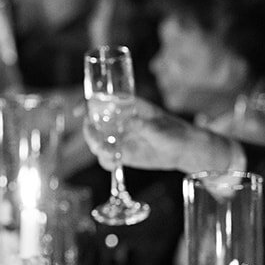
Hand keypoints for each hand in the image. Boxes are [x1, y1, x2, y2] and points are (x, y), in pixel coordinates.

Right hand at [83, 95, 235, 175]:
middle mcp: (120, 122)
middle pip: (94, 123)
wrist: (184, 150)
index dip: (88, 104)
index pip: (102, 101)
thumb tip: (129, 124)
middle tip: (97, 142)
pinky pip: (107, 157)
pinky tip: (115, 163)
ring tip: (110, 155)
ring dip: (98, 148)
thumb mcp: (161, 128)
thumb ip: (145, 126)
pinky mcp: (123, 153)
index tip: (80, 111)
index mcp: (128, 107)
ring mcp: (120, 138)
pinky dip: (106, 161)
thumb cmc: (175, 133)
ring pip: (98, 141)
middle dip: (90, 132)